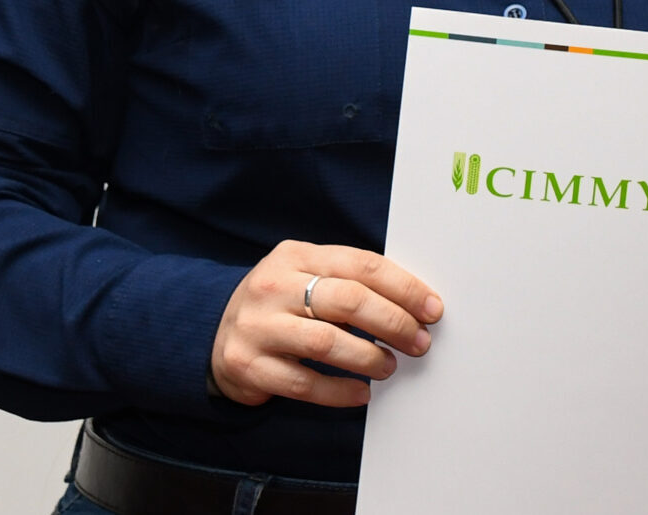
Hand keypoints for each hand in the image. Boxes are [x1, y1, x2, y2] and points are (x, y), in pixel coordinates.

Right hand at [209, 240, 442, 407]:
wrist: (216, 334)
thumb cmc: (280, 305)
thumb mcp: (305, 276)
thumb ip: (348, 281)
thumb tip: (413, 303)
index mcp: (296, 255)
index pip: (361, 264)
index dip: (404, 287)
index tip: (432, 309)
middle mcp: (273, 286)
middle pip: (348, 300)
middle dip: (393, 323)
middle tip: (419, 341)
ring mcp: (258, 326)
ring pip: (326, 343)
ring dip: (368, 357)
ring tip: (389, 366)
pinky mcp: (249, 365)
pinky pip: (304, 383)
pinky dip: (339, 391)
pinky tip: (361, 392)